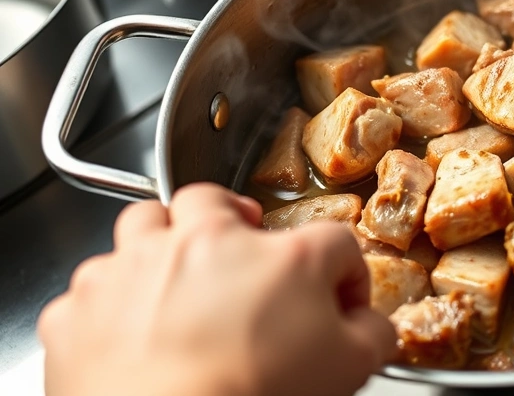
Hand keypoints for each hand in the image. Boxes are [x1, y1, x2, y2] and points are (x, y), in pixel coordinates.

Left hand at [37, 183, 395, 395]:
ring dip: (162, 243)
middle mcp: (204, 243)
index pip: (334, 244)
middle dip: (230, 219)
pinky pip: (96, 289)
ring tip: (175, 276)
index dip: (345, 277)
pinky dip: (113, 305)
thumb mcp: (350, 370)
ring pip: (144, 224)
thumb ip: (373, 334)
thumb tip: (371, 325)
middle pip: (217, 200)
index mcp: (282, 257)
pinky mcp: (82, 306)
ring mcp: (134, 267)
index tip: (340, 307)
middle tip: (240, 251)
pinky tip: (130, 333)